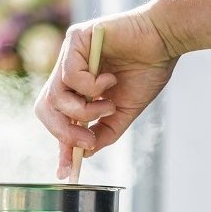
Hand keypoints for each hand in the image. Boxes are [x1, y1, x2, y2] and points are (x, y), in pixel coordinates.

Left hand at [34, 9, 177, 178]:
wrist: (165, 42)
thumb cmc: (147, 70)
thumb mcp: (123, 111)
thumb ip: (103, 132)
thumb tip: (85, 153)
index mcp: (76, 87)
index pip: (56, 118)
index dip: (60, 144)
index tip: (65, 171)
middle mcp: (67, 70)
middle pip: (45, 109)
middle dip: (64, 133)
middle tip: (87, 142)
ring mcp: (69, 55)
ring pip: (55, 97)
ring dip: (83, 111)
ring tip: (107, 104)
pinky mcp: (76, 40)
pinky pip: (69, 76)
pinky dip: (90, 86)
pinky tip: (109, 80)